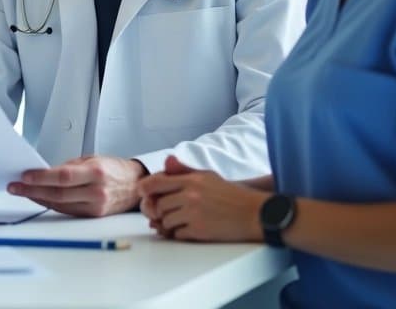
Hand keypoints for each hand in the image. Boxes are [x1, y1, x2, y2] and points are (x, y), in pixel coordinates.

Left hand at [6, 155, 146, 216]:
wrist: (136, 186)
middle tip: (15, 186)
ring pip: (59, 204)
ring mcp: (95, 206)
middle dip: (32, 190)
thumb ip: (70, 167)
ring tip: (22, 192)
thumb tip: (45, 173)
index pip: (63, 177)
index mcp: (97, 172)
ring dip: (38, 198)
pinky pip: (66, 211)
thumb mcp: (92, 159)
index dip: (42, 178)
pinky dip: (50, 204)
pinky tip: (39, 198)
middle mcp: (96, 191)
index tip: (25, 176)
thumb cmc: (115, 169)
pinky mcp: (93, 216)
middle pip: (58, 193)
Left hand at [138, 156, 266, 241]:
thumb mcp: (208, 176)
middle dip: (159, 210)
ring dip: (169, 223)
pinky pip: (176, 234)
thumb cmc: (230, 194)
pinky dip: (179, 233)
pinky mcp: (199, 230)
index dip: (145, 189)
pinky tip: (190, 229)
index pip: (157, 183)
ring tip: (181, 220)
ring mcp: (193, 214)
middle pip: (158, 205)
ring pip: (165, 221)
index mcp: (191, 180)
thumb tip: (166, 161)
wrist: (253, 213)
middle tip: (164, 212)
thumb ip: (184, 171)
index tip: (142, 193)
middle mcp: (190, 195)